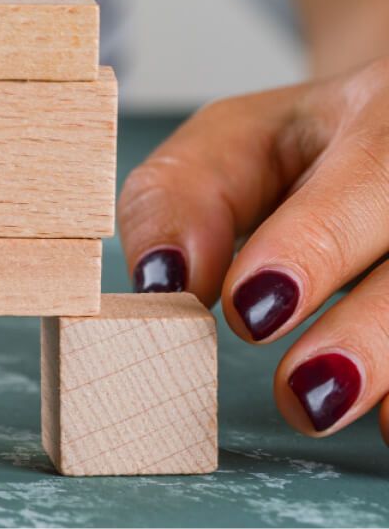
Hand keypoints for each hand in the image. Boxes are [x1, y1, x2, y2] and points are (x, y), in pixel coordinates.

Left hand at [118, 56, 388, 443]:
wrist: (388, 134)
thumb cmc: (306, 147)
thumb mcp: (230, 143)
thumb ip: (181, 196)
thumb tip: (164, 279)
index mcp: (382, 109)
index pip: (368, 171)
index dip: (313, 244)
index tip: (247, 308)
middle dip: (367, 326)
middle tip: (302, 388)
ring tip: (323, 410)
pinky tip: (383, 422)